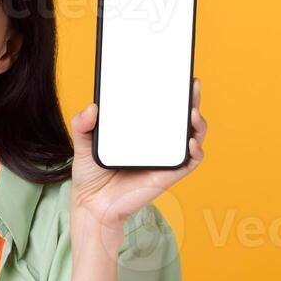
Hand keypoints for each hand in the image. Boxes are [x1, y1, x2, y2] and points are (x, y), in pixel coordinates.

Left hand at [68, 78, 206, 226]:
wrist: (92, 205)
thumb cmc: (91, 175)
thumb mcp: (83, 143)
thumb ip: (82, 124)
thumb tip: (91, 108)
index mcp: (141, 131)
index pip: (161, 106)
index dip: (172, 90)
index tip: (177, 74)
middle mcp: (157, 142)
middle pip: (182, 117)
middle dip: (192, 98)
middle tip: (192, 85)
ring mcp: (164, 158)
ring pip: (192, 136)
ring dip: (198, 123)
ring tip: (192, 112)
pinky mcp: (168, 175)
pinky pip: (190, 162)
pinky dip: (196, 152)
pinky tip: (190, 143)